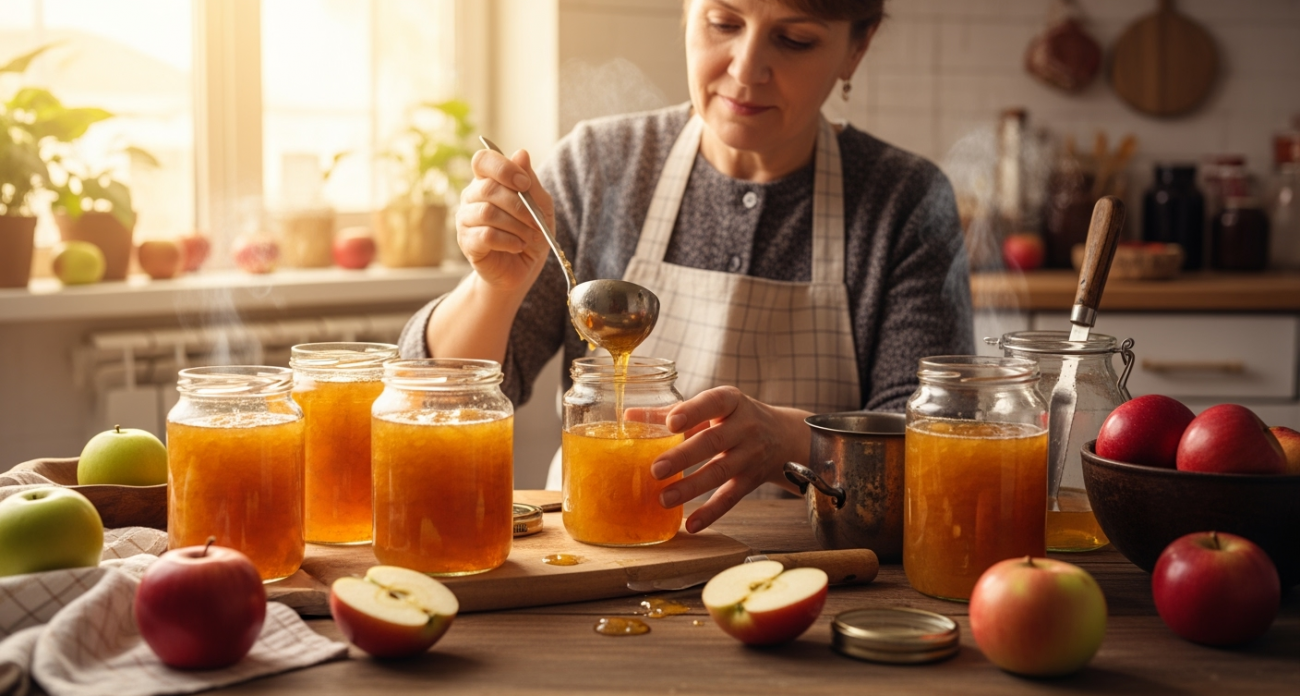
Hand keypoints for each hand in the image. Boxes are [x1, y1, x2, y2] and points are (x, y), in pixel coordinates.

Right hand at [455, 147, 554, 296]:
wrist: (523, 268)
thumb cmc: (531, 233)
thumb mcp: (541, 205)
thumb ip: (531, 182)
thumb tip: (521, 153)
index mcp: (488, 181)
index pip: (483, 160)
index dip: (503, 168)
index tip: (525, 184)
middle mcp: (472, 197)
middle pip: (488, 188)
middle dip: (519, 205)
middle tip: (536, 221)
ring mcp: (466, 219)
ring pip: (488, 212)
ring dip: (516, 225)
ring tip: (530, 236)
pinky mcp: (467, 242)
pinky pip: (486, 235)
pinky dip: (509, 240)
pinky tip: (518, 245)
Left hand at [649, 387, 811, 533]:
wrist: (784, 437)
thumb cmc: (735, 417)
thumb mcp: (713, 407)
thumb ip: (673, 411)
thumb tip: (629, 418)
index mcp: (731, 401)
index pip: (713, 403)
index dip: (693, 412)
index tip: (671, 422)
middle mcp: (745, 427)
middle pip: (714, 442)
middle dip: (684, 456)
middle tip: (656, 469)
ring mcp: (750, 455)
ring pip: (720, 472)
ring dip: (691, 487)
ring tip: (664, 498)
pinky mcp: (751, 480)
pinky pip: (731, 497)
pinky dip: (711, 512)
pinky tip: (690, 524)